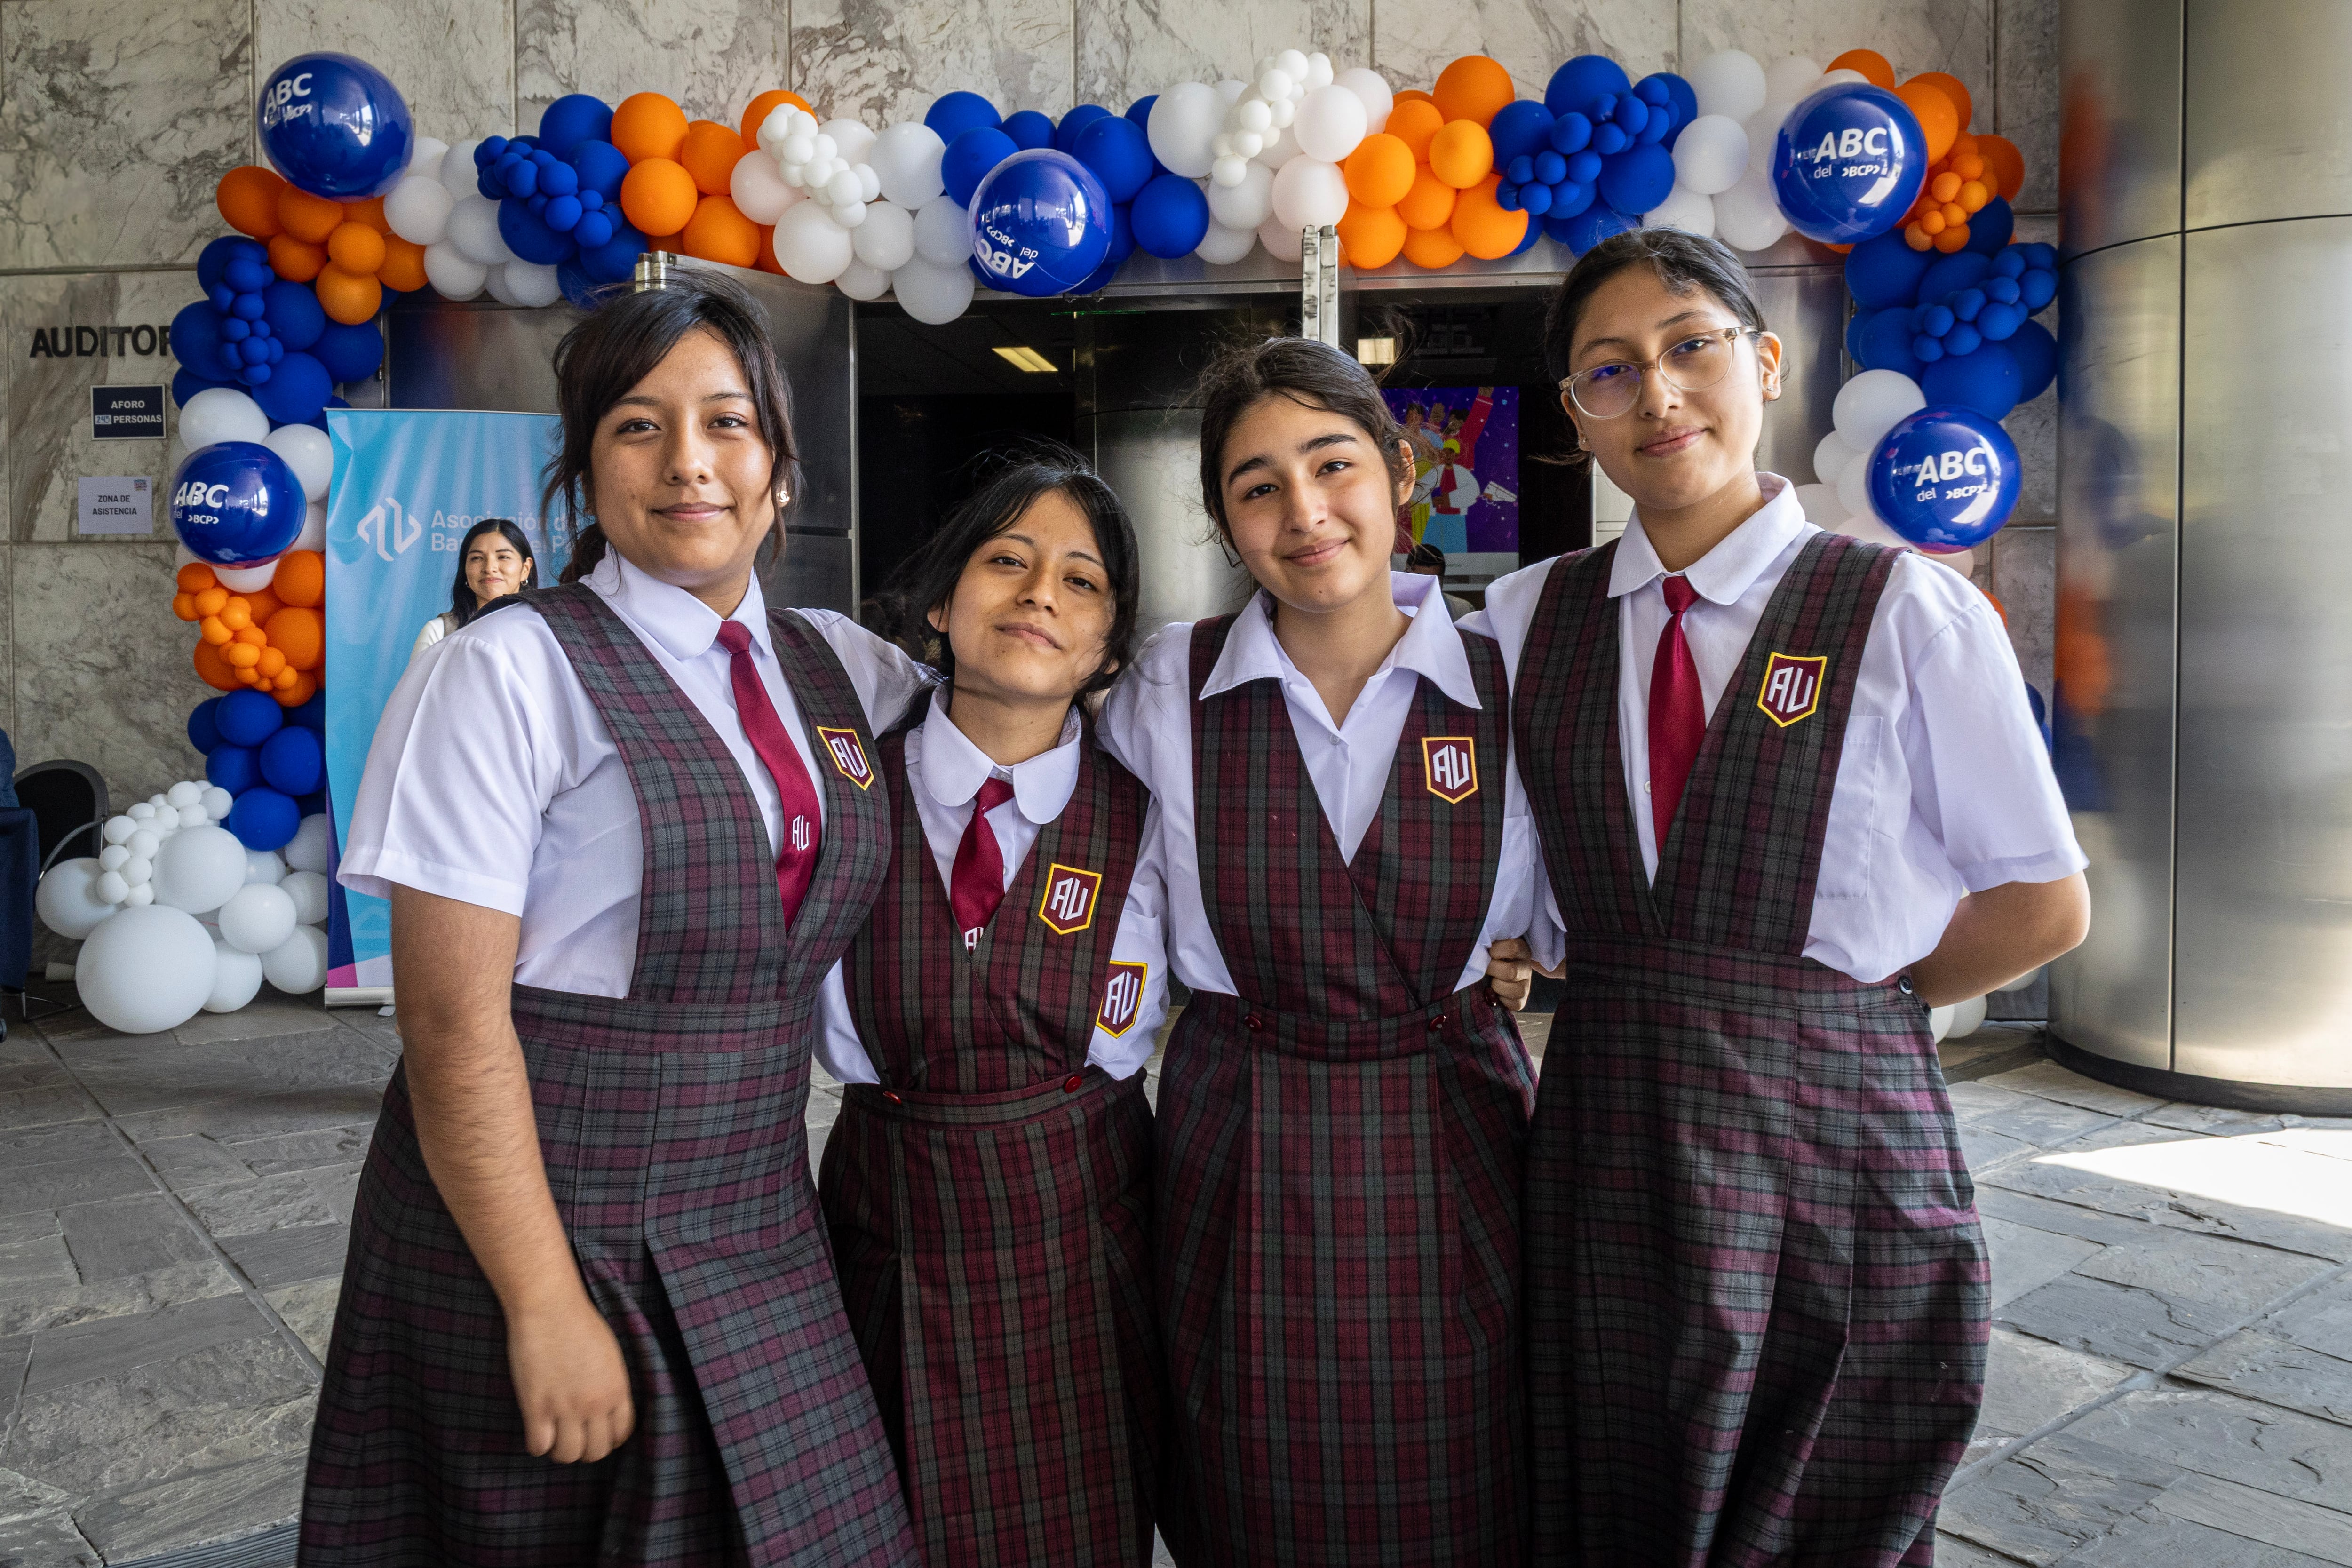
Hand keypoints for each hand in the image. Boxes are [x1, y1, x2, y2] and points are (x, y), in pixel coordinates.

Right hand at [508, 1289, 635, 1462]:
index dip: (609, 1439)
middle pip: (596, 1451)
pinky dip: (537, 1445)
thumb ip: (611, 1384)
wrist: (550, 1307)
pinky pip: (539, 1446)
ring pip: (567, 1455)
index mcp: (617, 1389)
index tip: (596, 1434)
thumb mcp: (609, 1355)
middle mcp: (595, 1404)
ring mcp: (566, 1407)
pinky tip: (536, 1431)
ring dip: (560, 1450)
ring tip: (553, 1436)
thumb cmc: (579, 1323)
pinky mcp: (536, 1407)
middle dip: (585, 1449)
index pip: (622, 1433)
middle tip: (573, 1438)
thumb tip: (605, 1407)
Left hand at [1486, 936, 1535, 1012]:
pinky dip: (1502, 1001)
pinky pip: (1516, 1004)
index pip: (1513, 948)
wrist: (1489, 970)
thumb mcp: (1489, 945)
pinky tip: (1494, 994)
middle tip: (1485, 969)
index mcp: (1521, 949)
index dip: (1495, 951)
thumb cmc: (1486, 955)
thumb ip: (1487, 943)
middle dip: (1493, 970)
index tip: (1488, 952)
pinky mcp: (1521, 1000)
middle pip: (1512, 972)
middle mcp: (1526, 967)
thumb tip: (1478, 945)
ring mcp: (1526, 985)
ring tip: (1489, 982)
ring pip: (1517, 990)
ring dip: (1497, 987)